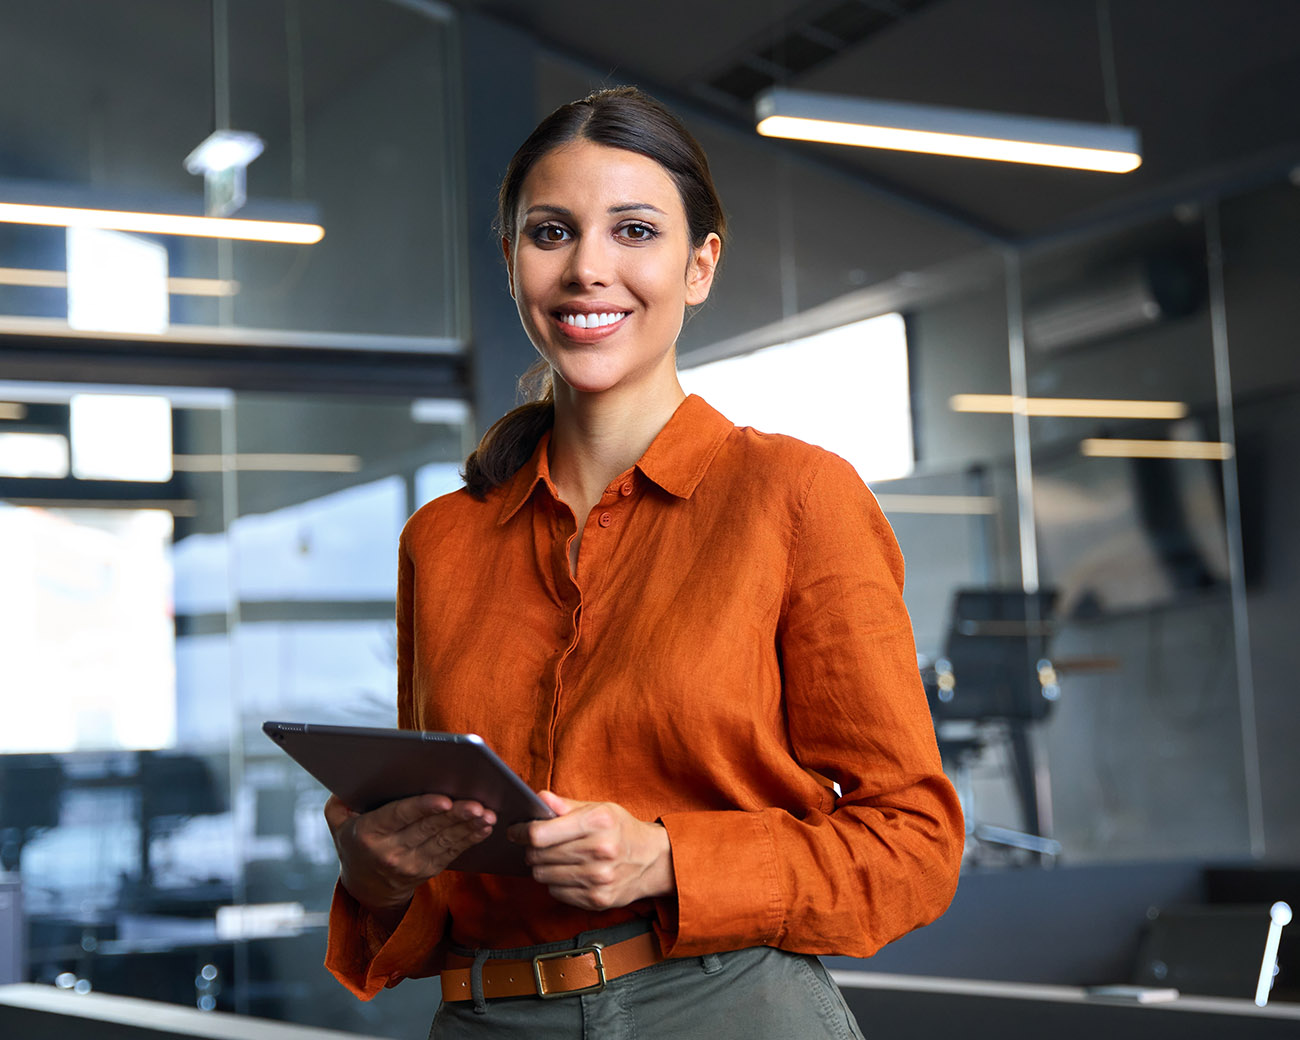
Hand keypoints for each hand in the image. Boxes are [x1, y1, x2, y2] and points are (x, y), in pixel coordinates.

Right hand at [324, 793, 494, 924]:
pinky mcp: (428, 870)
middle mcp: (390, 852)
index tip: (444, 799)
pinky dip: (470, 838)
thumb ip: (341, 801)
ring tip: (488, 814)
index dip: (423, 807)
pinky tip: (484, 826)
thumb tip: (352, 777)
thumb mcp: (339, 822)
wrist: (366, 886)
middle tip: (477, 803)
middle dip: (455, 815)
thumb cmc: (355, 841)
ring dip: (469, 827)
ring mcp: (411, 864)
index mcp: (368, 834)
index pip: (398, 816)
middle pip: (428, 829)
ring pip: (444, 841)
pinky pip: (452, 853)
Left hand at [508, 791, 674, 910]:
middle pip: (539, 856)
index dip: (521, 832)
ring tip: (555, 857)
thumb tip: (539, 799)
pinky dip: (556, 882)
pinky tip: (570, 872)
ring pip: (543, 876)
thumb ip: (566, 805)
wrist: (653, 860)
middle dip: (531, 849)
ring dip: (543, 866)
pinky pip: (556, 892)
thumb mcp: (599, 809)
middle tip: (536, 844)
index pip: (541, 833)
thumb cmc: (621, 830)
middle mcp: (600, 851)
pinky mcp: (597, 900)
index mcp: (598, 822)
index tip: (515, 831)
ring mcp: (598, 879)